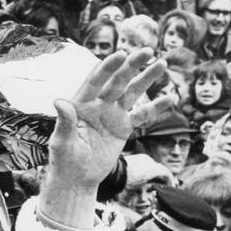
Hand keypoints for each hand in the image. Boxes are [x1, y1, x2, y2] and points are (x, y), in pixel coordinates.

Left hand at [49, 49, 171, 193]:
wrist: (77, 179)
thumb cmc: (64, 161)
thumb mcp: (62, 142)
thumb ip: (65, 122)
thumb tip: (59, 101)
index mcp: (80, 104)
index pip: (95, 81)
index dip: (108, 68)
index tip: (121, 54)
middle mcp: (98, 105)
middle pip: (117, 81)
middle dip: (131, 66)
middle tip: (147, 51)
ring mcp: (112, 114)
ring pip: (132, 92)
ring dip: (146, 78)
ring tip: (162, 63)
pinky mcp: (123, 127)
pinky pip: (142, 115)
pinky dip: (155, 107)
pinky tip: (171, 98)